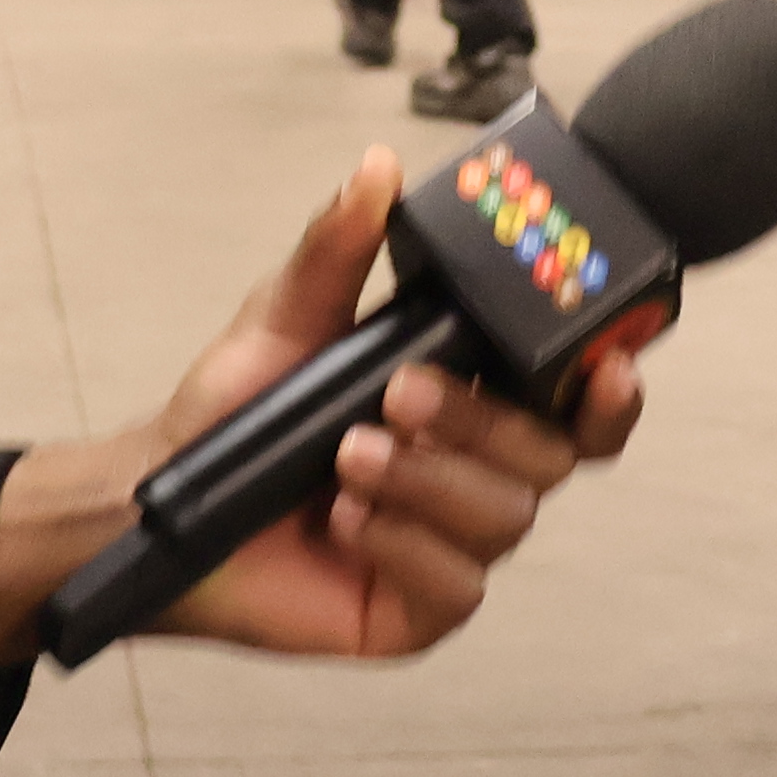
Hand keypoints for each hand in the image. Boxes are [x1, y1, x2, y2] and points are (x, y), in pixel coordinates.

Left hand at [0, 154, 662, 666]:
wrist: (164, 512)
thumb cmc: (235, 416)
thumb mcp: (286, 317)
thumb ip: (338, 247)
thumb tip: (375, 169)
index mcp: (471, 398)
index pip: (575, 399)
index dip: (610, 386)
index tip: (611, 362)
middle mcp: (477, 471)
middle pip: (551, 455)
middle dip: (481, 421)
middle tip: (399, 395)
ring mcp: (455, 543)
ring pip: (508, 518)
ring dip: (428, 481)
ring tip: (347, 459)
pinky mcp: (421, 607)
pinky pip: (457, 583)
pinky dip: (401, 542)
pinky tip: (346, 522)